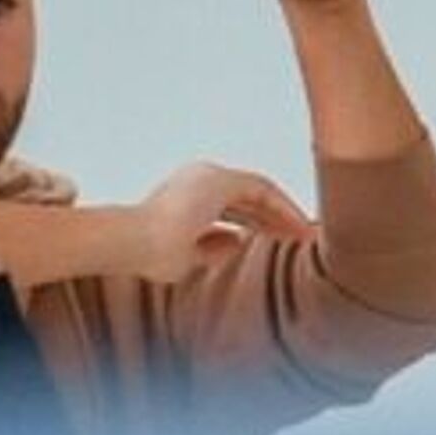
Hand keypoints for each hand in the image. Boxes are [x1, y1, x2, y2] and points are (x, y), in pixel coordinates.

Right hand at [144, 159, 320, 265]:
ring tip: (304, 236)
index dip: (253, 225)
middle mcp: (198, 180)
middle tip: (296, 237)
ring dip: (283, 214)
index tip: (273, 241)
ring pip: (259, 193)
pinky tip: (296, 229)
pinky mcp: (220, 180)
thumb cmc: (146, 254)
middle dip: (272, 219)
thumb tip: (237, 241)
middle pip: (246, 199)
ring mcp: (209, 177)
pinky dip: (283, 210)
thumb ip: (210, 248)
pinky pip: (263, 192)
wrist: (131, 242)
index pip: (228, 208)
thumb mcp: (184, 257)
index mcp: (184, 197)